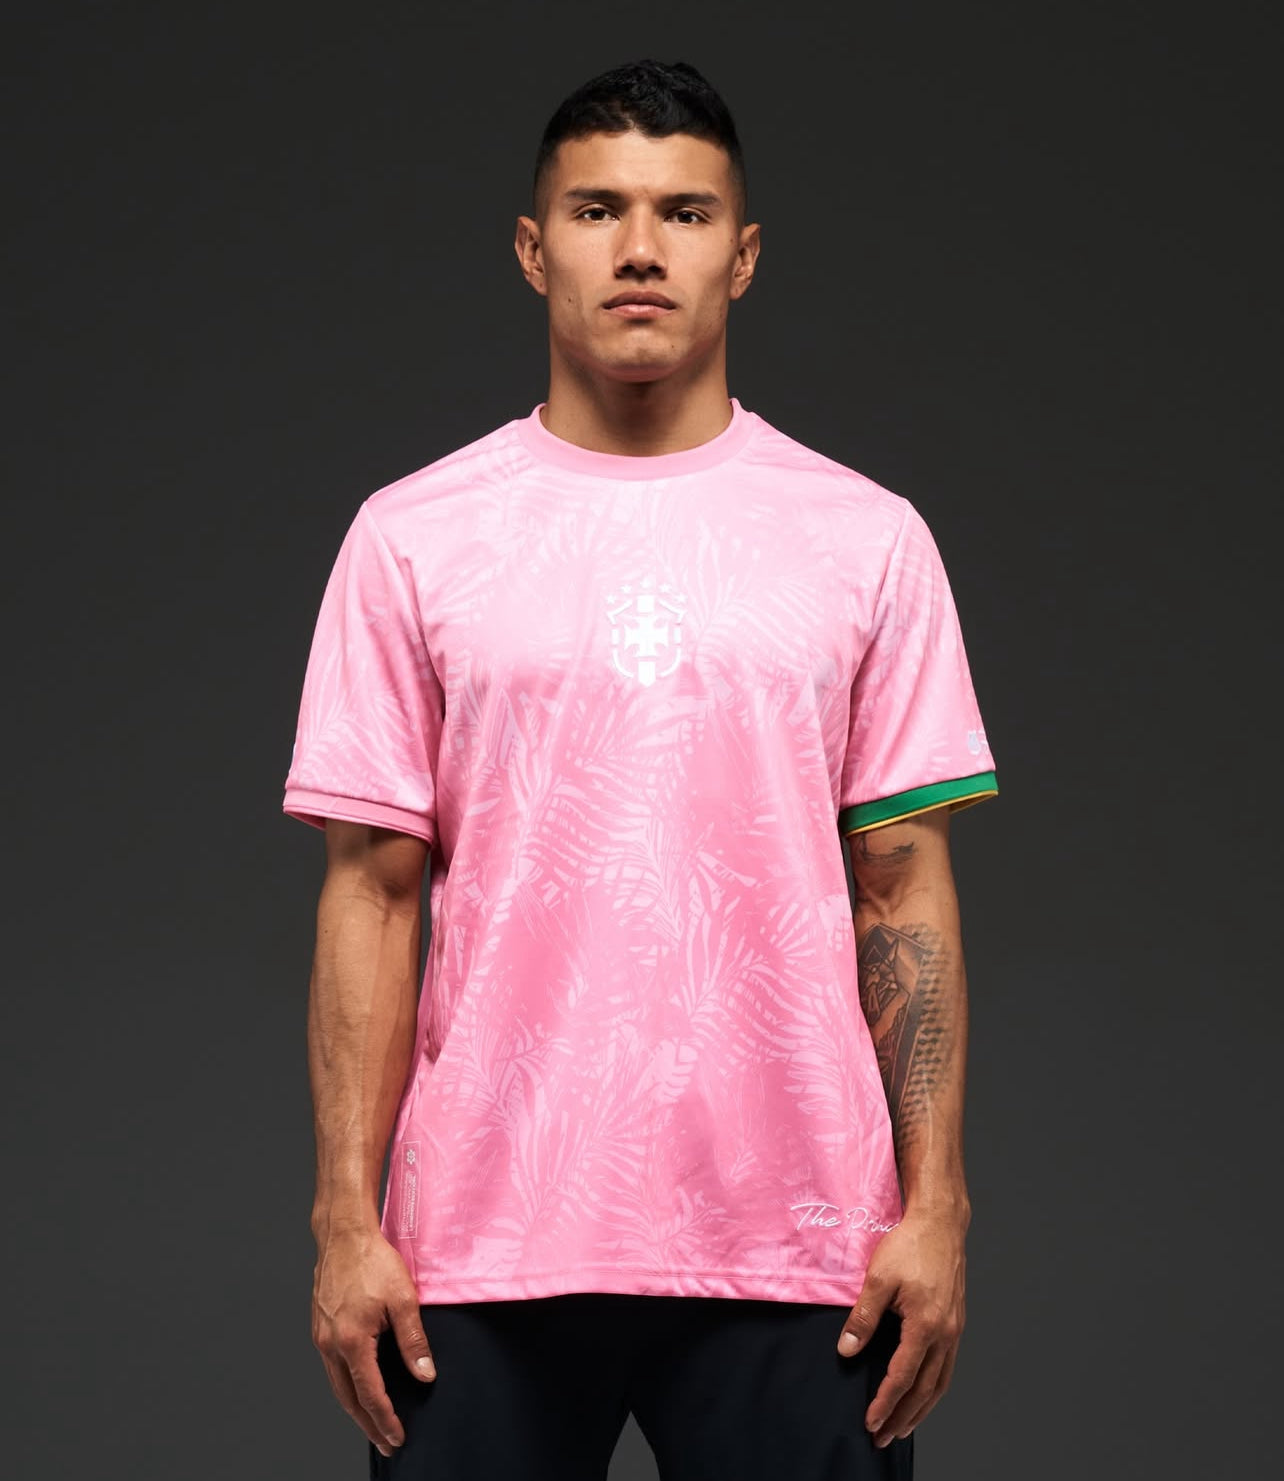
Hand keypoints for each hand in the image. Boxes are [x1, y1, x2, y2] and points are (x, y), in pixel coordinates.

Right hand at [311, 1223, 435, 1458]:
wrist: (344, 1233)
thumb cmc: (373, 1260)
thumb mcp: (403, 1299)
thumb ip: (414, 1341)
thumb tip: (425, 1375)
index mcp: (352, 1341)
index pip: (370, 1395)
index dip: (385, 1420)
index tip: (397, 1438)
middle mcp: (331, 1344)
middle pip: (349, 1399)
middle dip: (368, 1425)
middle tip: (386, 1444)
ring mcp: (322, 1336)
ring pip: (337, 1385)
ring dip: (356, 1409)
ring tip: (372, 1424)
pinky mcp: (320, 1326)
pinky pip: (332, 1367)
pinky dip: (346, 1386)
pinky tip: (358, 1387)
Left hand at [835, 1206, 966, 1446]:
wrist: (941, 1223)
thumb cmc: (909, 1246)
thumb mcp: (878, 1278)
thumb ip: (863, 1317)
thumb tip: (847, 1350)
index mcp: (926, 1326)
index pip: (902, 1376)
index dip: (885, 1402)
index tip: (870, 1422)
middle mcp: (946, 1334)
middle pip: (925, 1389)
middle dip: (903, 1416)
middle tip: (884, 1438)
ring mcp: (954, 1330)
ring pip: (941, 1382)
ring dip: (922, 1409)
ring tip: (903, 1427)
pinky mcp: (955, 1322)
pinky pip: (947, 1367)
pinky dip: (935, 1388)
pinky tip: (924, 1393)